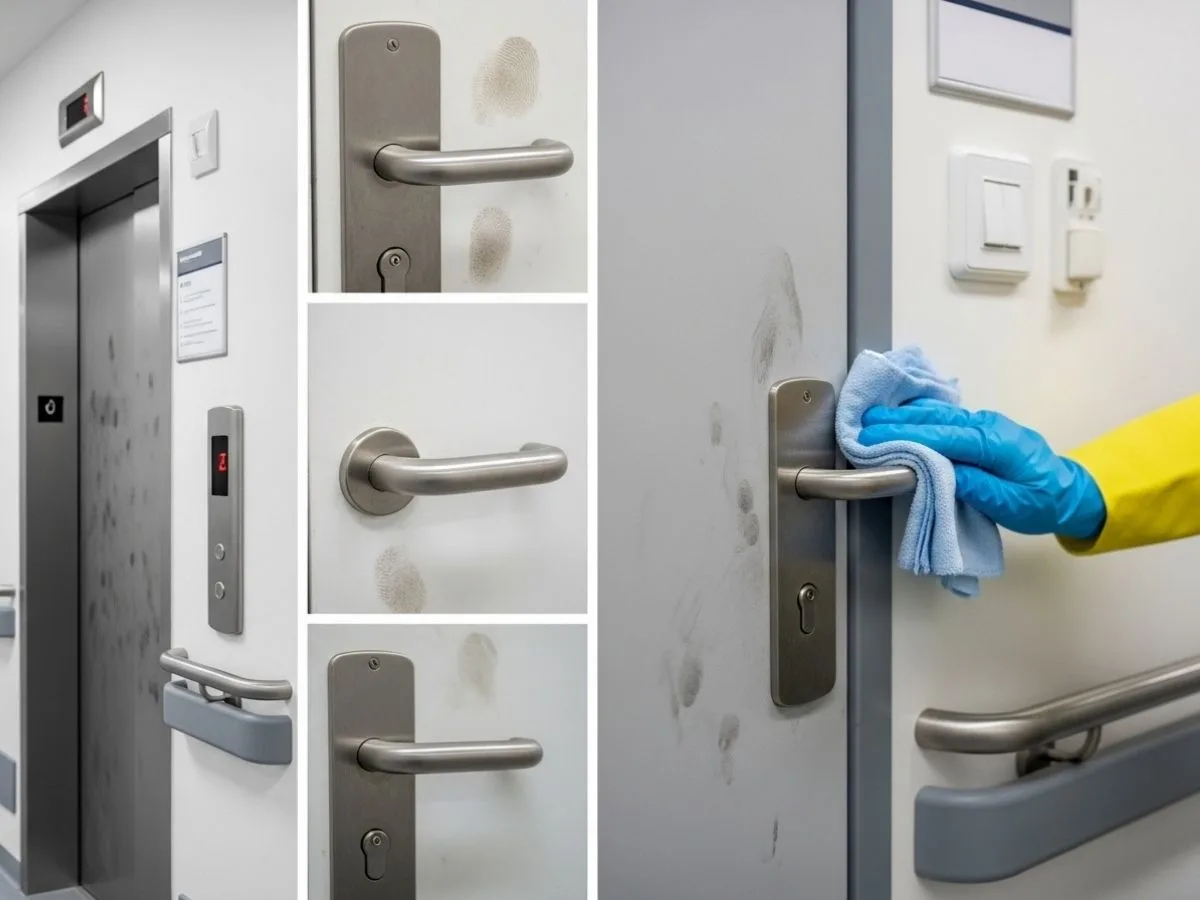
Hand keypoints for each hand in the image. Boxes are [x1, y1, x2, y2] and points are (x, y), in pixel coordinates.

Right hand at [859, 399, 1105, 539]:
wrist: (1071, 493)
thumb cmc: (1042, 503)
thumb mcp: (1010, 504)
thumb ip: (975, 485)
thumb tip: (939, 470)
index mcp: (995, 444)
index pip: (942, 436)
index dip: (906, 435)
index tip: (875, 436)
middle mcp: (988, 426)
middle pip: (936, 418)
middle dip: (897, 421)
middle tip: (863, 423)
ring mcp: (986, 423)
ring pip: (939, 414)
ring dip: (905, 416)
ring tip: (873, 418)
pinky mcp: (982, 428)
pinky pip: (947, 417)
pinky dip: (921, 416)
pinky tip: (902, 414)